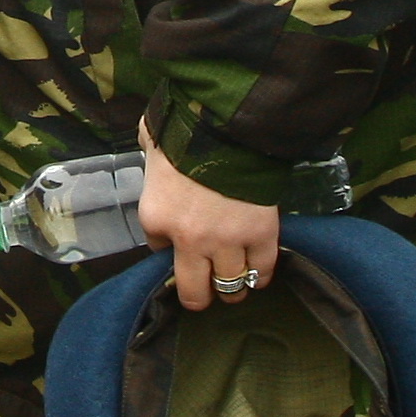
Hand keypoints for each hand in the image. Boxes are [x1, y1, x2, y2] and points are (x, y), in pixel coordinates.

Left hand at [139, 130, 281, 312]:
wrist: (229, 122)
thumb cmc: (186, 127)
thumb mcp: (154, 142)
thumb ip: (153, 157)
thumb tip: (156, 149)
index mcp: (156, 217)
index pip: (156, 249)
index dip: (167, 243)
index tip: (175, 237)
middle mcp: (190, 239)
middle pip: (194, 292)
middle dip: (198, 294)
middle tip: (204, 287)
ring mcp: (228, 241)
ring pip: (230, 286)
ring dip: (231, 288)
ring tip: (232, 283)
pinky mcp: (261, 235)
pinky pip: (261, 270)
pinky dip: (259, 274)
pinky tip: (256, 272)